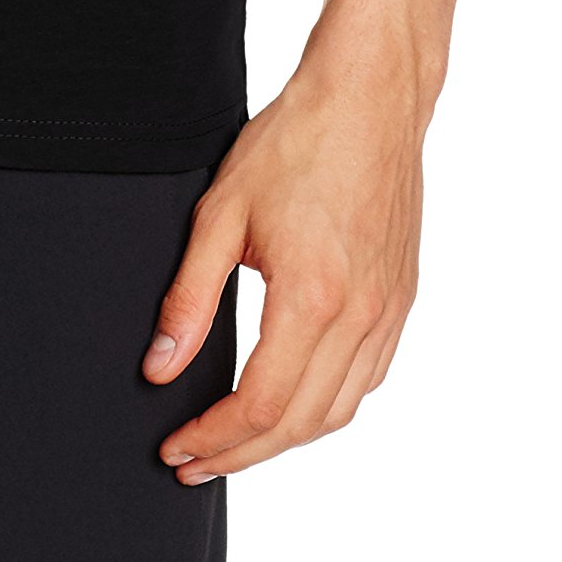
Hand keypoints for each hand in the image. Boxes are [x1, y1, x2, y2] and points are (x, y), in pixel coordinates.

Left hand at [142, 50, 426, 482]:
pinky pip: (368, 379)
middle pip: (300, 423)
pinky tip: (292, 400)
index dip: (214, 438)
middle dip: (242, 453)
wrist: (370, 98)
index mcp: (312, 297)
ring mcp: (388, 311)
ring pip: (339, 411)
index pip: (259, 405)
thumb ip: (190, 296)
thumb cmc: (295, 141)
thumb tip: (160, 367)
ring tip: (234, 442)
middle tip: (193, 462)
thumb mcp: (221, 212)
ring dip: (285, 439)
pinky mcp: (401, 299)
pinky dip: (327, 406)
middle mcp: (360, 316)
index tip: (176, 450)